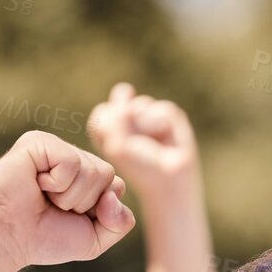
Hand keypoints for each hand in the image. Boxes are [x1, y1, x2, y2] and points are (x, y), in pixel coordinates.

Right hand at [0, 131, 134, 268]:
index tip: (70, 219)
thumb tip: (116, 191)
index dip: (99, 211)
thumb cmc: (45, 238)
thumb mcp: (94, 240)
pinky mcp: (38, 141)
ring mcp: (55, 147)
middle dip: (84, 203)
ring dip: (69, 196)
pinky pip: (71, 161)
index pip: (117, 186)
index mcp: (86, 177)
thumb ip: (120, 222)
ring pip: (92, 170)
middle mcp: (73, 158)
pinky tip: (36, 184)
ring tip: (44, 197)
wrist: (7, 238)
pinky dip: (56, 183)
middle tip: (54, 207)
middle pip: (107, 175)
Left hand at [86, 82, 199, 202]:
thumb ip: (115, 113)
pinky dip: (161, 126)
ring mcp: (148, 115)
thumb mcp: (117, 144)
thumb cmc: (140, 169)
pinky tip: (168, 141)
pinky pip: (162, 109)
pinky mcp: (169, 115)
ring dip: (145, 128)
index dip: (112, 131)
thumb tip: (126, 89)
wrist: (168, 182)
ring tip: (152, 146)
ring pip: (141, 104)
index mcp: (111, 127)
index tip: (120, 151)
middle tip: (135, 148)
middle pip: (121, 103)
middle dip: (127, 125)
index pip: (103, 113)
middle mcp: (129, 117)